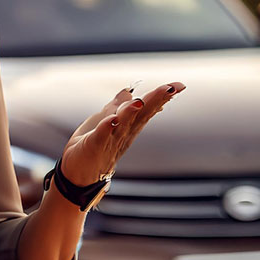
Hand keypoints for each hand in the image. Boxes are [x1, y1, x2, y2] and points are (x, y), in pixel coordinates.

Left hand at [59, 81, 186, 185]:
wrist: (79, 173)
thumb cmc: (93, 146)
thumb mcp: (104, 120)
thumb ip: (116, 106)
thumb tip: (127, 91)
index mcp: (128, 126)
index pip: (147, 108)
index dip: (161, 97)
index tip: (179, 86)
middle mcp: (123, 132)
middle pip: (141, 114)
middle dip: (155, 100)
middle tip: (171, 89)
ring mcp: (110, 139)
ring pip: (123, 123)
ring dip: (131, 112)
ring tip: (139, 101)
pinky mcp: (95, 145)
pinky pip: (102, 135)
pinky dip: (107, 127)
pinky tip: (112, 120)